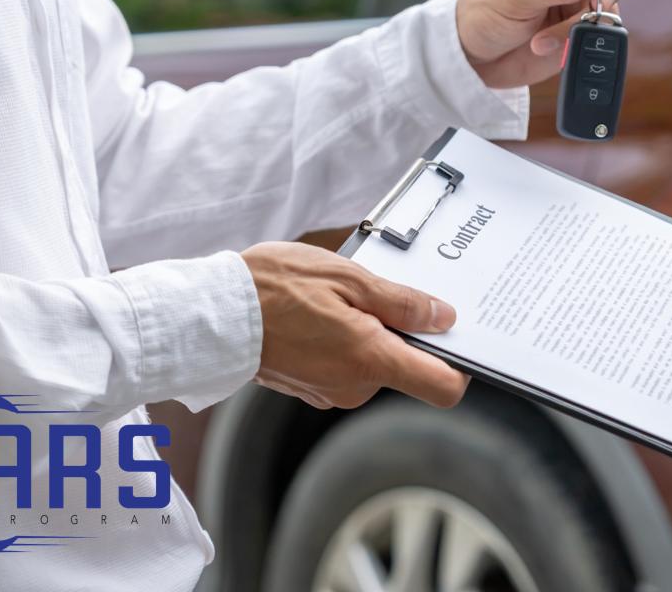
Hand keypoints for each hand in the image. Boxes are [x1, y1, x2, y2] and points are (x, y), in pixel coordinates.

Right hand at [240, 241, 468, 408]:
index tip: (454, 338)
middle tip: (372, 294)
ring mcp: (331, 392)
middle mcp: (355, 387)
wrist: (212, 314)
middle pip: (405, 367)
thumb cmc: (273, 289)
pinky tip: (318, 314)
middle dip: (399, 332)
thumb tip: (442, 317)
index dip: (458, 365)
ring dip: (366, 332)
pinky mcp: (311, 389)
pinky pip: (344, 366)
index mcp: (371, 360)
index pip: (442, 386)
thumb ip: (401, 302)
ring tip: (335, 299)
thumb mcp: (348, 278)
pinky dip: (342, 341)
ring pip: (372, 363)